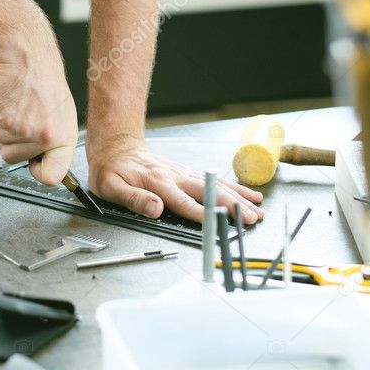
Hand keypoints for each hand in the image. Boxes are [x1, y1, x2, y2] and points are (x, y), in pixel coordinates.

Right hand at [0, 36, 78, 185]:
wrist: (27, 53)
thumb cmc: (44, 80)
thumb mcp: (61, 113)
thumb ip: (53, 141)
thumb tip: (46, 166)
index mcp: (63, 137)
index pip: (52, 177)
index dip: (38, 171)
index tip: (34, 162)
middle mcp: (43, 137)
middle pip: (12, 158)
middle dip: (12, 140)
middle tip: (24, 115)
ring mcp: (20, 129)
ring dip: (3, 122)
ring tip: (18, 101)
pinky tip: (7, 95)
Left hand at [86, 136, 264, 223]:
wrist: (117, 147)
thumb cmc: (112, 170)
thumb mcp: (111, 187)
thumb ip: (134, 199)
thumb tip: (155, 210)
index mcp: (158, 183)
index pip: (184, 202)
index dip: (202, 213)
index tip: (220, 221)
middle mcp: (175, 176)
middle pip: (209, 192)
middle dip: (232, 206)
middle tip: (251, 218)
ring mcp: (183, 172)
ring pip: (217, 184)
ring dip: (239, 197)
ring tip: (258, 208)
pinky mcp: (187, 172)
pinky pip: (214, 179)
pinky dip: (234, 187)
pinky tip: (248, 194)